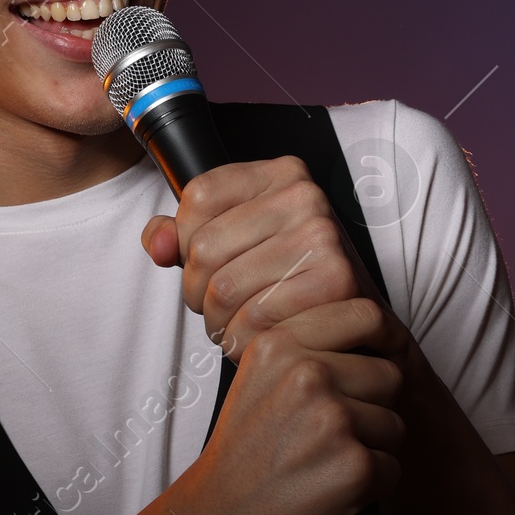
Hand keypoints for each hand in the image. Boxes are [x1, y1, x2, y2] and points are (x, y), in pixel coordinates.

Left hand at [141, 154, 409, 363]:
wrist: (358, 325)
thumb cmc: (295, 281)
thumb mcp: (243, 242)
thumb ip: (186, 236)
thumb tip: (156, 243)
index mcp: (282, 173)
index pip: (198, 197)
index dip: (187, 241)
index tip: (209, 264)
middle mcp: (305, 195)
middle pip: (204, 248)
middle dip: (198, 293)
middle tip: (220, 309)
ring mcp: (324, 235)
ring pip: (223, 290)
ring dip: (219, 323)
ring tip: (238, 326)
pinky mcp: (335, 280)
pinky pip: (254, 319)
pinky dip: (244, 341)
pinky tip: (260, 339)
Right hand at [167, 298, 404, 514]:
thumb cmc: (245, 458)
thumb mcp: (259, 381)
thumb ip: (309, 349)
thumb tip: (381, 334)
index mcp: (279, 344)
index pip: (366, 315)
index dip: (379, 344)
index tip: (369, 368)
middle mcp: (307, 374)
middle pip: (389, 376)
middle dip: (371, 409)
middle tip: (325, 438)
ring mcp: (333, 420)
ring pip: (395, 425)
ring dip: (369, 451)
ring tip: (320, 465)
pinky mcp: (355, 467)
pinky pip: (393, 469)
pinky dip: (367, 488)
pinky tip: (324, 492)